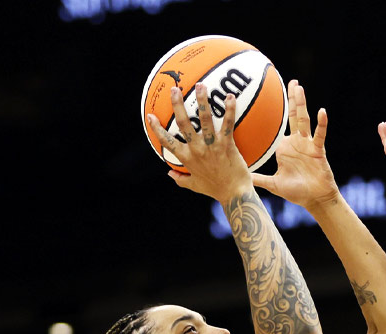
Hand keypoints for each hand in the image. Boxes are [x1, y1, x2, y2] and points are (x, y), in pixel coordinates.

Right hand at [146, 85, 251, 200]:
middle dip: (177, 105)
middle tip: (174, 89)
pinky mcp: (227, 145)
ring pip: (205, 120)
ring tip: (201, 85)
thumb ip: (180, 179)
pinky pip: (228, 124)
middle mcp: (197, 150)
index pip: (167, 142)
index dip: (157, 129)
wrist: (235, 195)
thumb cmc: (215, 190)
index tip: (150, 116)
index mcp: (187, 159)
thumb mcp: (194, 185)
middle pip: (183, 124)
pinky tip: (230, 97)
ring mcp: (212, 147)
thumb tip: (169, 174)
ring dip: (202, 101)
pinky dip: (229, 110)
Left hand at [251, 80, 337, 211]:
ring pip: (304, 120)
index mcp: (284, 147)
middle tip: (289, 81)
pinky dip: (321, 123)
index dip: (274, 112)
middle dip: (291, 98)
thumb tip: (239, 176)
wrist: (314, 199)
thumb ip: (257, 178)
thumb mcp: (272, 183)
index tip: (268, 96)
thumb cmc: (296, 192)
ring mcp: (307, 144)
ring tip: (299, 87)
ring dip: (301, 103)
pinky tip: (322, 111)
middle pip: (293, 115)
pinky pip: (320, 135)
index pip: (277, 125)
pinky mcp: (318, 150)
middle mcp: (296, 141)